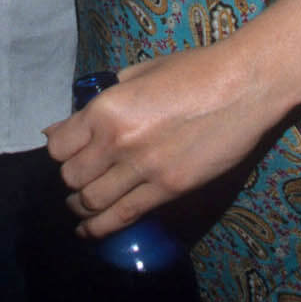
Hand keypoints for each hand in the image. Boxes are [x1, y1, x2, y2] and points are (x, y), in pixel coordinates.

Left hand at [44, 41, 283, 239]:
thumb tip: (70, 121)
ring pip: (92, 202)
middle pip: (72, 177)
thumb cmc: (193, 70)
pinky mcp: (168, 189)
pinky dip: (101, 228)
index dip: (59, 152)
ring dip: (81, 207)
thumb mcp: (140, 72)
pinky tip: (90, 231)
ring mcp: (143, 168)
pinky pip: (124, 217)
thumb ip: (103, 97)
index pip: (59, 146)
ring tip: (80, 208)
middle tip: (79, 179)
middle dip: (71, 180)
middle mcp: (118, 141)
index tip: (67, 154)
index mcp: (107, 107)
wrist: (242, 86)